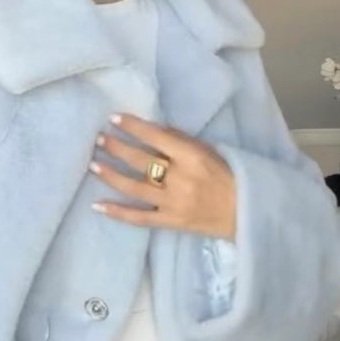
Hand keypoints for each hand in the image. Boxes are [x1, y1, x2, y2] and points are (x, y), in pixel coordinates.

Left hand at [89, 113, 236, 239]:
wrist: (246, 212)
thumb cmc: (229, 177)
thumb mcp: (210, 151)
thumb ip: (181, 140)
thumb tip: (152, 128)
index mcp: (192, 156)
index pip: (156, 137)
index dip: (133, 127)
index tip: (114, 119)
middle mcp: (180, 179)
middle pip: (141, 162)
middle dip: (117, 148)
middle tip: (99, 139)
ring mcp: (173, 202)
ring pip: (135, 188)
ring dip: (111, 176)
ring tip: (93, 165)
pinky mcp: (170, 221)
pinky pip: (139, 218)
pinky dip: (117, 212)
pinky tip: (98, 205)